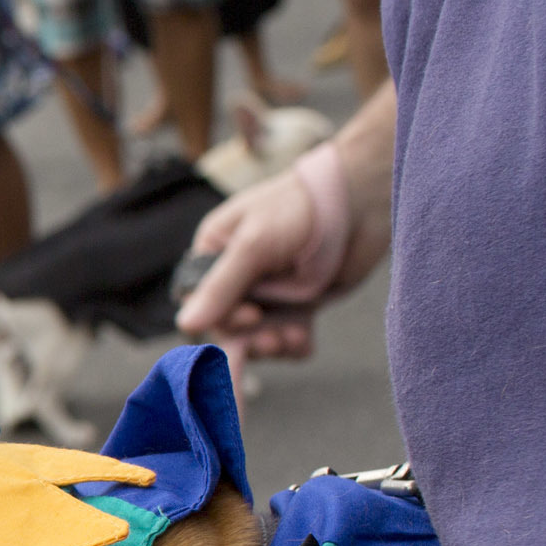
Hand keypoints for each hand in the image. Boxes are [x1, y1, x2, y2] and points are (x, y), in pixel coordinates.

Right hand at [174, 173, 330, 358]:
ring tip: (291, 340)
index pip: (199, 300)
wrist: (361, 199)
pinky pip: (288, 336)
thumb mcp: (253, 244)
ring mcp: (271, 291)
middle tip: (272, 341)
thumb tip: (184, 326)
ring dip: (272, 344)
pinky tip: (304, 342)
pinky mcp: (301, 302)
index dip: (220, 317)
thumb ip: (220, 287)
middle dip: (248, 338)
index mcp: (216, 253)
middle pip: (227, 325)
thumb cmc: (300, 207)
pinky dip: (294, 347)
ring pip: (257, 335)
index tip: (250, 316)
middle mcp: (239, 275)